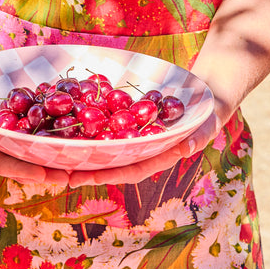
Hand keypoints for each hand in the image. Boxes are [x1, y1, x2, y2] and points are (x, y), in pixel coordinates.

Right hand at [0, 94, 70, 185]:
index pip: (5, 165)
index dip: (24, 170)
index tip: (43, 175)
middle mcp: (0, 151)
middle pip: (25, 165)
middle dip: (46, 172)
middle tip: (69, 176)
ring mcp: (11, 141)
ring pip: (34, 153)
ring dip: (53, 159)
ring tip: (76, 164)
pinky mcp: (20, 127)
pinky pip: (37, 132)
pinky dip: (53, 137)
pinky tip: (72, 137)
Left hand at [65, 108, 222, 187]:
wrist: (208, 91)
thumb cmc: (210, 111)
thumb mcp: (208, 123)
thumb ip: (199, 136)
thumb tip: (185, 148)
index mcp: (159, 156)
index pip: (131, 169)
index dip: (108, 173)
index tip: (86, 177)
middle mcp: (143, 148)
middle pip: (112, 160)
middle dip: (87, 166)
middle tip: (60, 170)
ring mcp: (136, 132)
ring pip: (107, 143)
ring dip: (85, 147)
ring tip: (58, 150)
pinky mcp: (130, 115)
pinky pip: (109, 119)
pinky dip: (92, 121)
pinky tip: (70, 116)